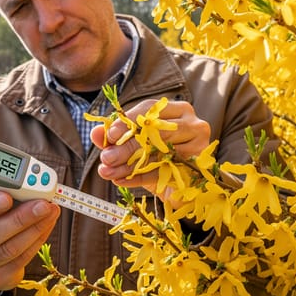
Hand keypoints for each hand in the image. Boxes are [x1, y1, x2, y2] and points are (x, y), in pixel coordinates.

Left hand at [91, 99, 209, 196]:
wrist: (179, 186)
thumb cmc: (157, 157)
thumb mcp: (134, 145)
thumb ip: (116, 137)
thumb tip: (95, 133)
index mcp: (177, 109)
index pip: (150, 109)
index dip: (128, 121)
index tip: (110, 135)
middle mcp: (193, 123)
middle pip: (156, 132)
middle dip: (126, 147)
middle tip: (105, 158)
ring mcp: (199, 146)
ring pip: (159, 153)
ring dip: (130, 164)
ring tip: (108, 172)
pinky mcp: (198, 168)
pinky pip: (164, 172)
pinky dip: (140, 178)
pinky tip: (121, 181)